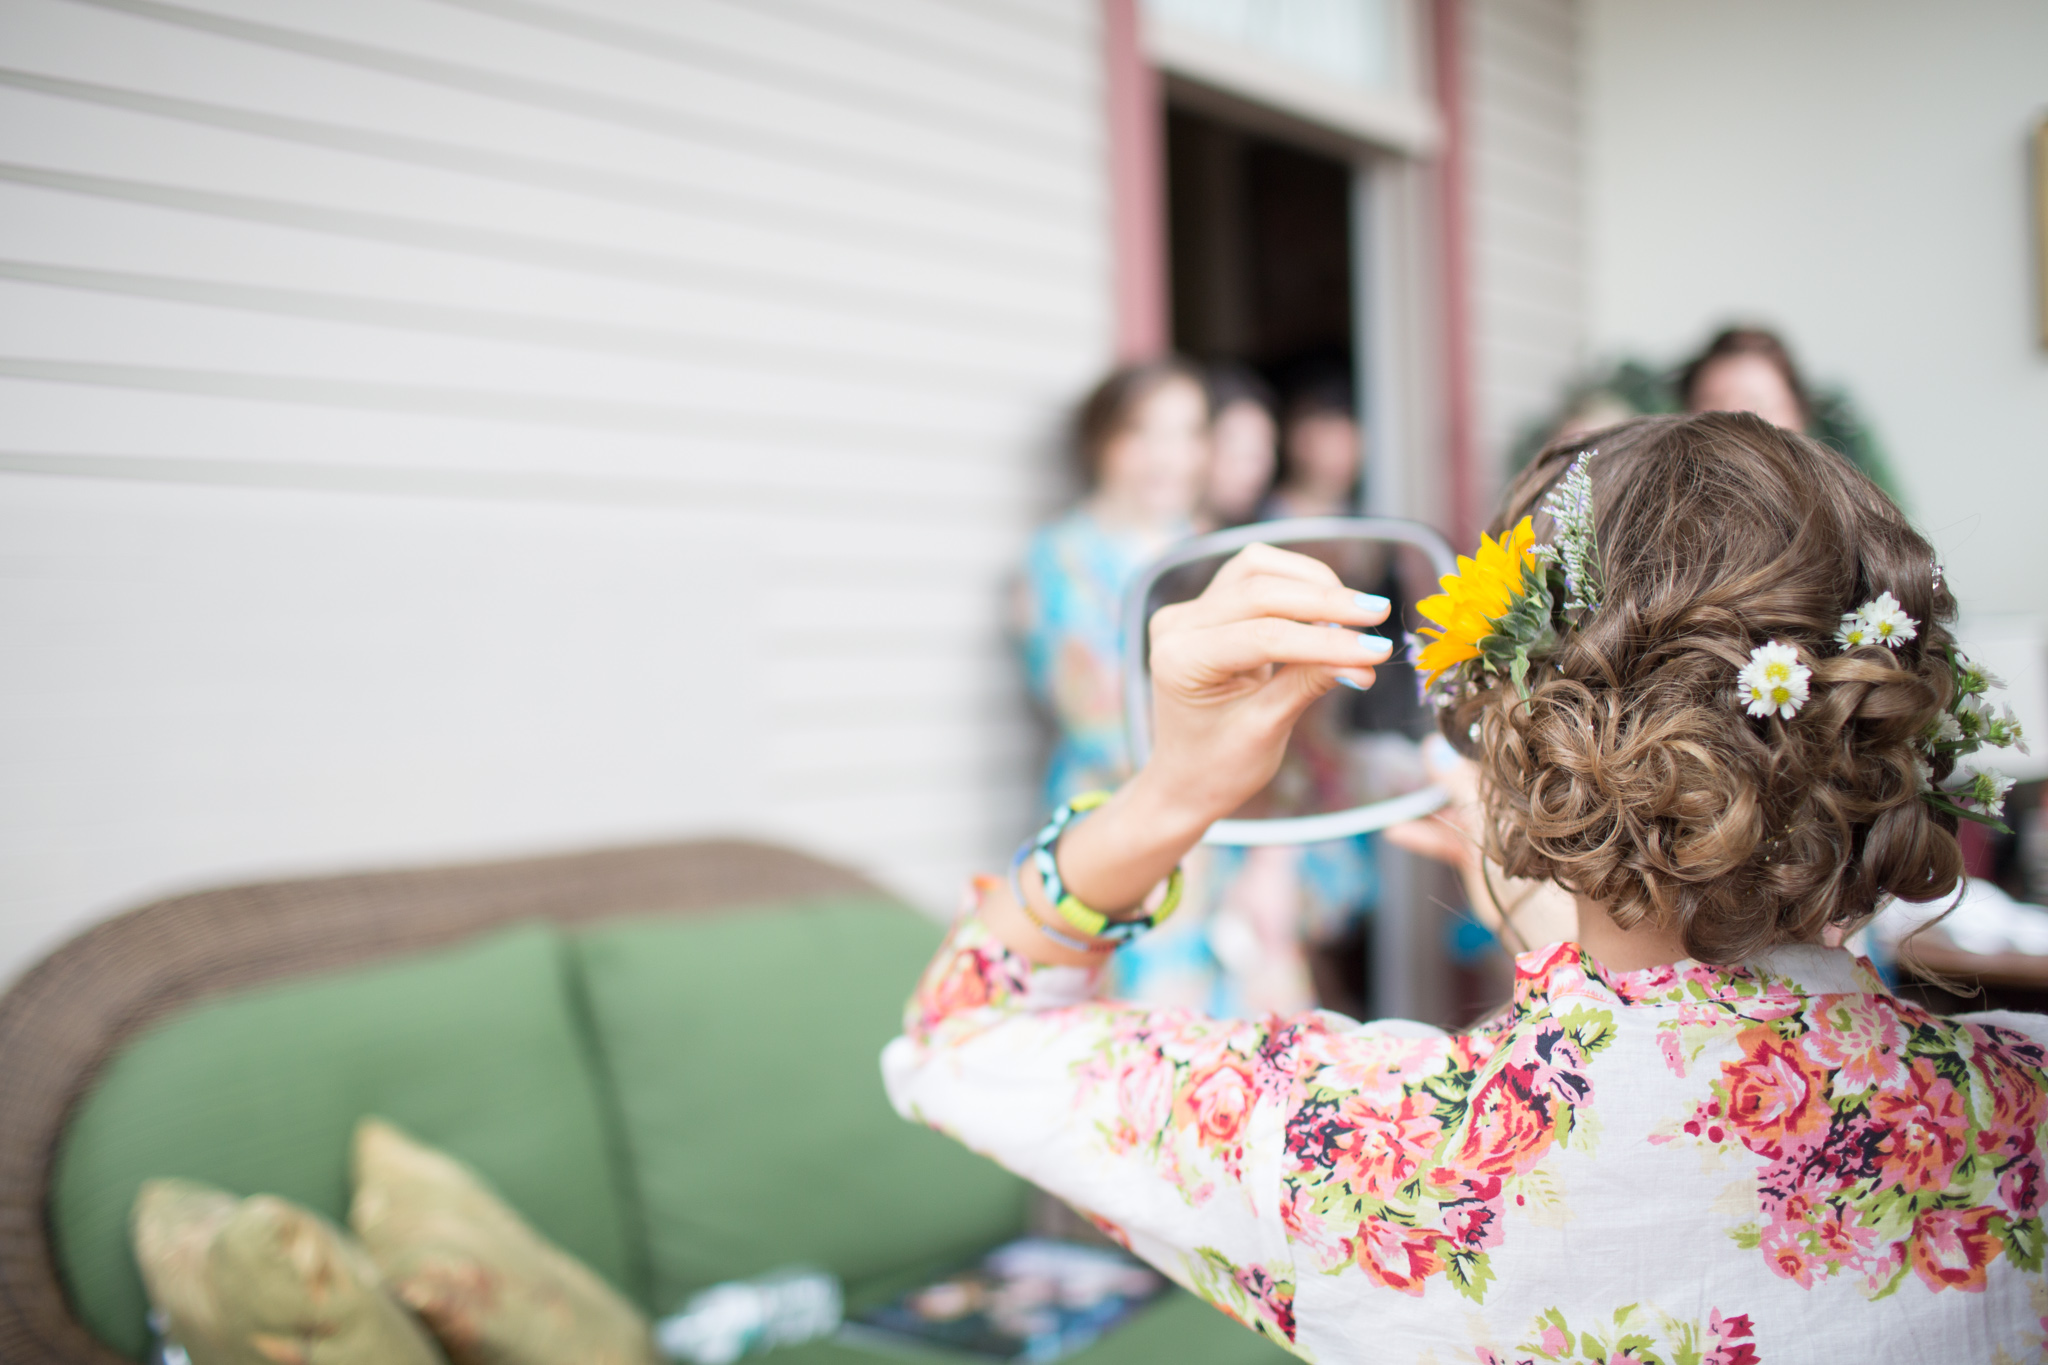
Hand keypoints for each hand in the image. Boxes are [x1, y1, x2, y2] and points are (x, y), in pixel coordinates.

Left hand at [1052, 545, 1392, 916]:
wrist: (1186, 777)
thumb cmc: (1219, 765)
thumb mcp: (1266, 729)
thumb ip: (1310, 683)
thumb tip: (1366, 659)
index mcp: (1179, 661)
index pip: (1262, 635)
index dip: (1325, 640)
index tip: (1377, 649)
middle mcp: (1176, 626)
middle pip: (1258, 589)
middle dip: (1324, 601)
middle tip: (1378, 616)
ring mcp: (1188, 612)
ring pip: (1257, 567)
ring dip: (1311, 583)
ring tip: (1356, 613)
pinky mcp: (1206, 606)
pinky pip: (1254, 576)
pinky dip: (1297, 583)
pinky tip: (1330, 608)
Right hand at [1385, 739, 1576, 953]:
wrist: (1544, 924)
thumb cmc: (1529, 865)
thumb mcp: (1489, 819)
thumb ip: (1458, 783)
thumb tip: (1429, 745)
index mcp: (1522, 793)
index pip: (1488, 761)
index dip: (1460, 752)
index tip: (1434, 745)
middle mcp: (1509, 809)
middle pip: (1468, 784)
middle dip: (1439, 779)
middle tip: (1412, 769)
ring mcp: (1495, 834)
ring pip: (1454, 812)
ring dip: (1424, 810)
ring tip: (1394, 808)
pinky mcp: (1482, 859)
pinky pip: (1448, 839)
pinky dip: (1424, 836)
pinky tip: (1397, 832)